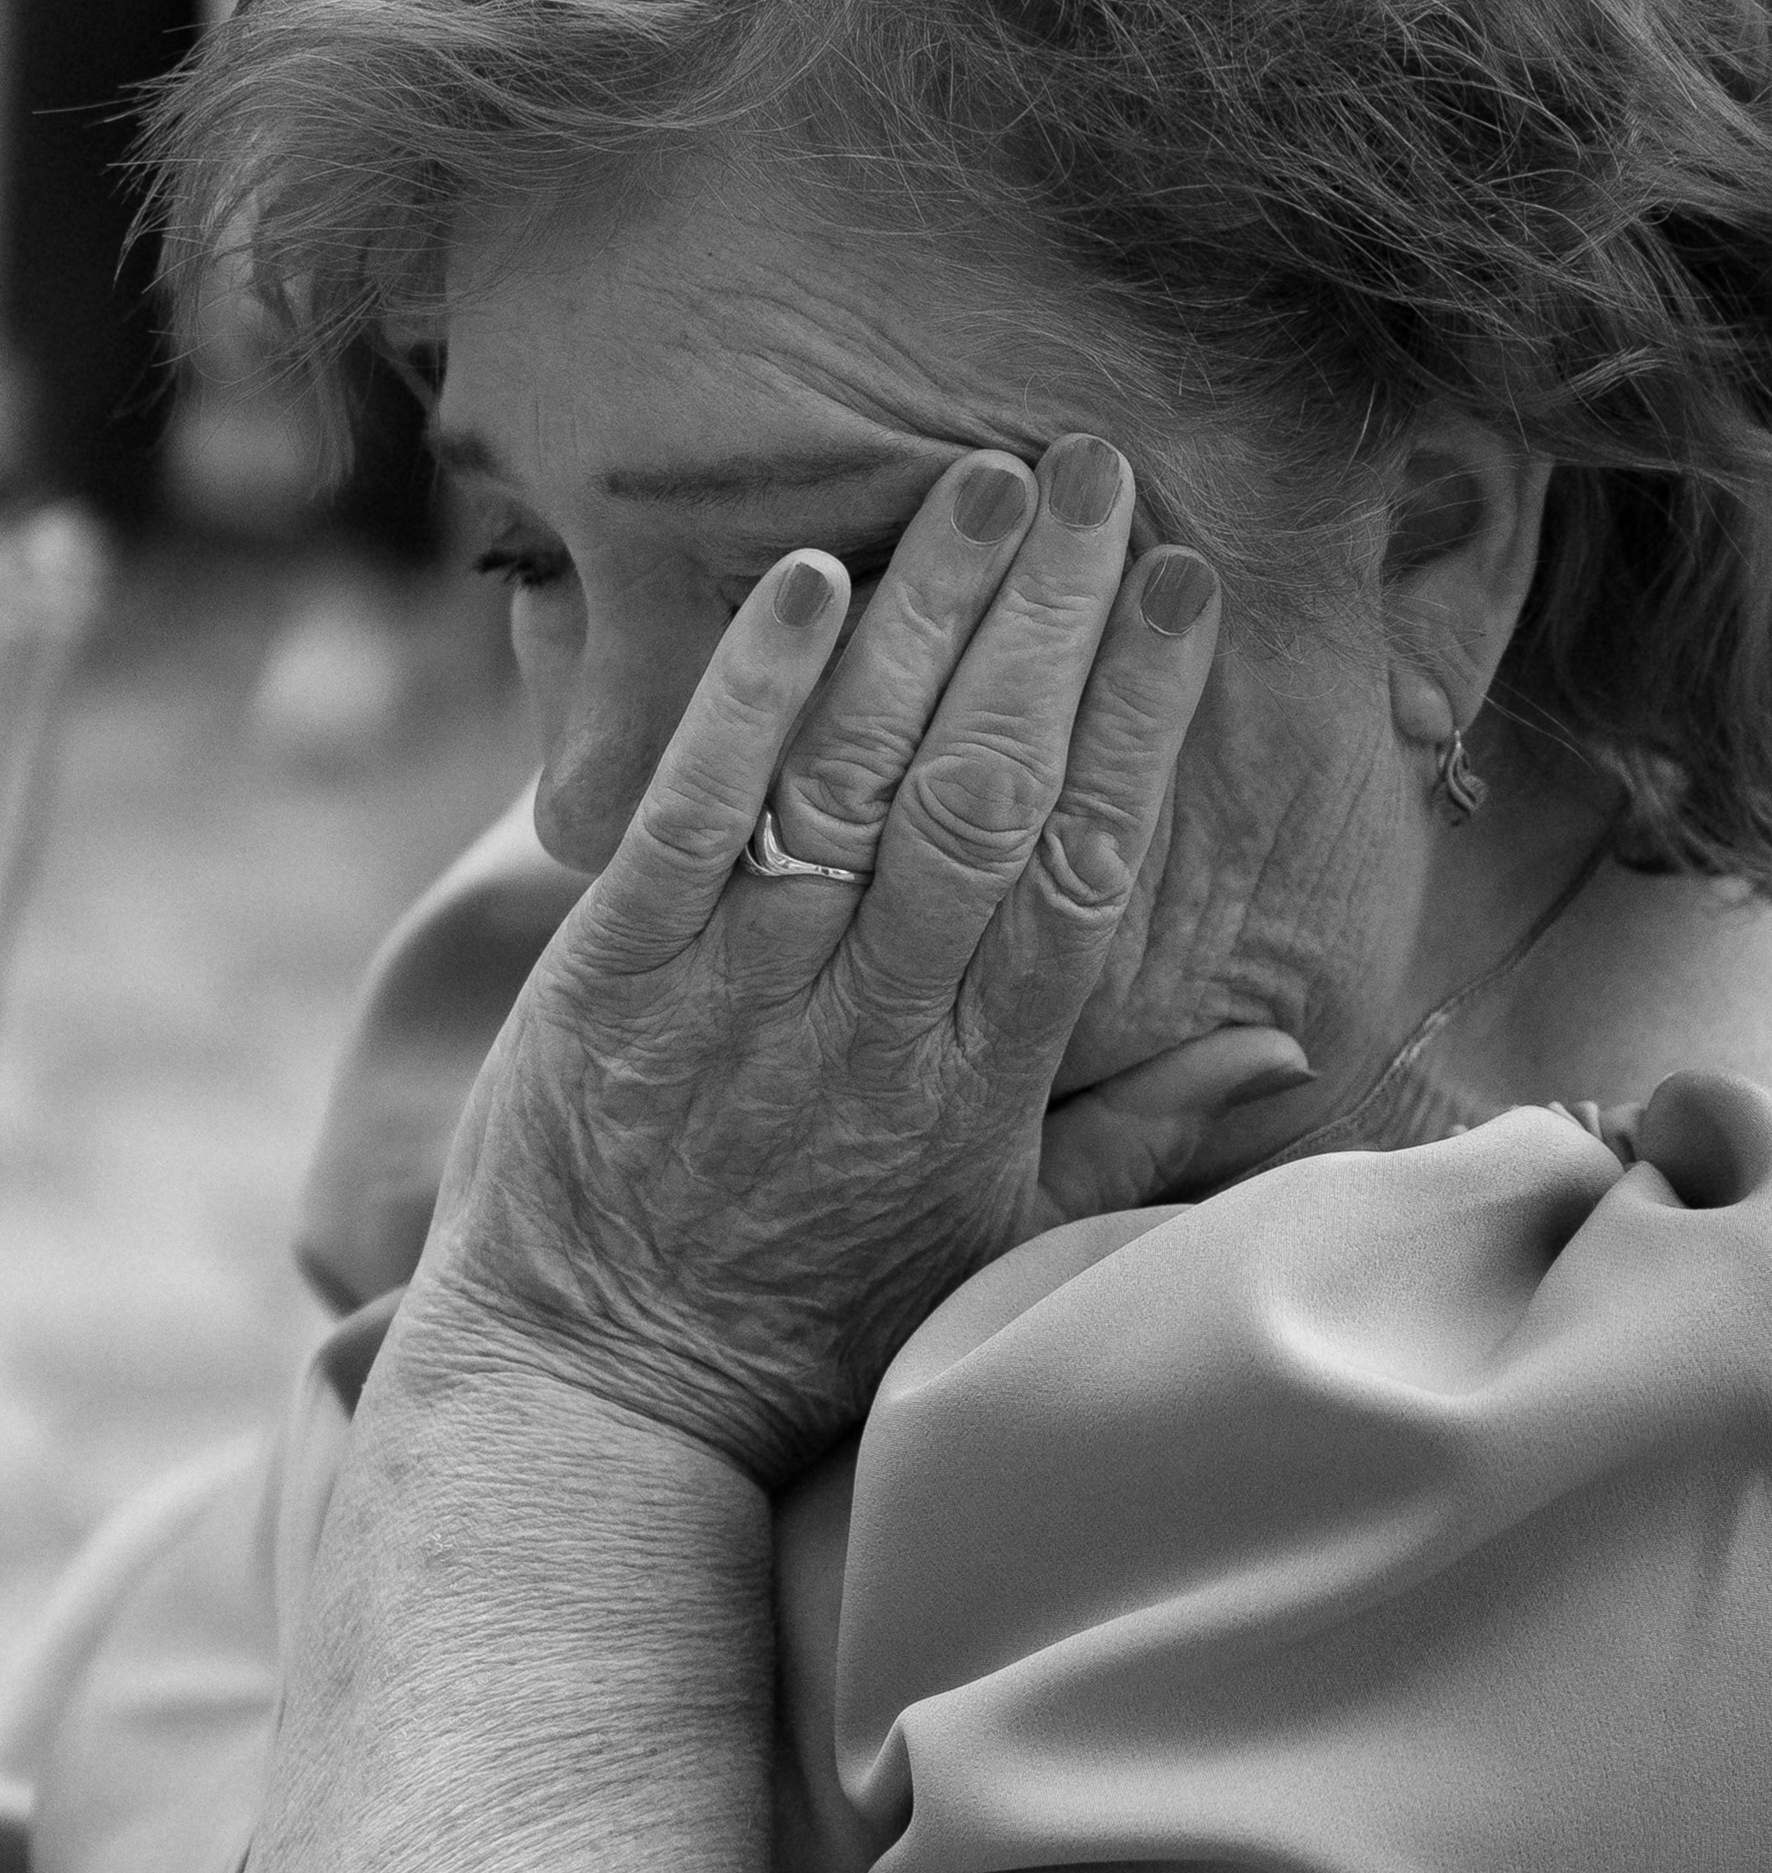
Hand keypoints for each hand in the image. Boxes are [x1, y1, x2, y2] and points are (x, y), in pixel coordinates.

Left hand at [408, 432, 1234, 1483]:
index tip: (1184, 591)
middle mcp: (867, 1026)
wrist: (597, 1397)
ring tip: (983, 486)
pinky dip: (749, 699)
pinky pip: (690, 818)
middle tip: (1100, 475)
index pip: (1079, 870)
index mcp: (973, 1085)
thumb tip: (1276, 1044)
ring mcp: (734, 996)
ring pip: (851, 783)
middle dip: (1048, 624)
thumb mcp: (996, 1246)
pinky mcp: (607, 980)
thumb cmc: (809, 1321)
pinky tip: (808, 581)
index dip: (1136, 720)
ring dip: (921, 622)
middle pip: (981, 795)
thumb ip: (1133, 1137)